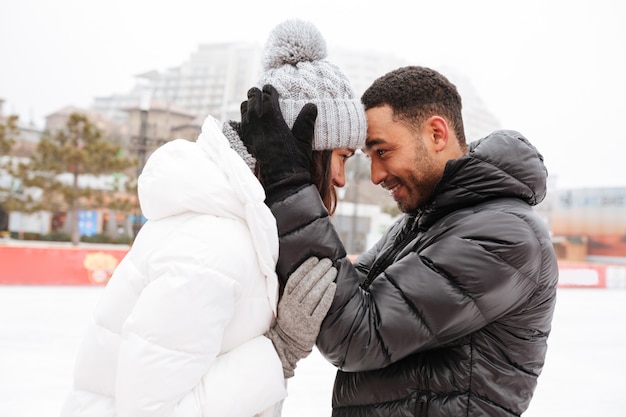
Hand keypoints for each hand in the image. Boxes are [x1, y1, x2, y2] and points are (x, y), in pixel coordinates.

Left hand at [240, 84, 316, 195]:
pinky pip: (241, 122)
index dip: (270, 91)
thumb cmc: (295, 161)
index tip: (273, 89)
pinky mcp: (246, 140)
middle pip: (253, 98)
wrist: (282, 180)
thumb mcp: (304, 140)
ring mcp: (250, 132)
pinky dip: (245, 116)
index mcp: (273, 119)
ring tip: (256, 104)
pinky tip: (251, 119)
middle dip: (258, 94)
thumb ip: (306, 121)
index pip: (267, 96)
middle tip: (263, 93)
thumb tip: (312, 105)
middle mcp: (258, 123)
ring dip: (250, 104)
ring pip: (244, 108)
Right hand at [266, 257, 336, 377]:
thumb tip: (303, 272)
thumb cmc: (289, 320)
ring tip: (333, 270)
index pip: (295, 279)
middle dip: (318, 270)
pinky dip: (327, 296)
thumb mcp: (284, 305)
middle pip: (306, 284)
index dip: (305, 268)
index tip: (315, 259)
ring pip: (314, 294)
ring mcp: (301, 316)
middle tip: (328, 262)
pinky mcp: (311, 325)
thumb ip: (291, 291)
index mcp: (285, 299)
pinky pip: (320, 308)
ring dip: (324, 280)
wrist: (286, 344)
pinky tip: (333, 286)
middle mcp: (292, 306)